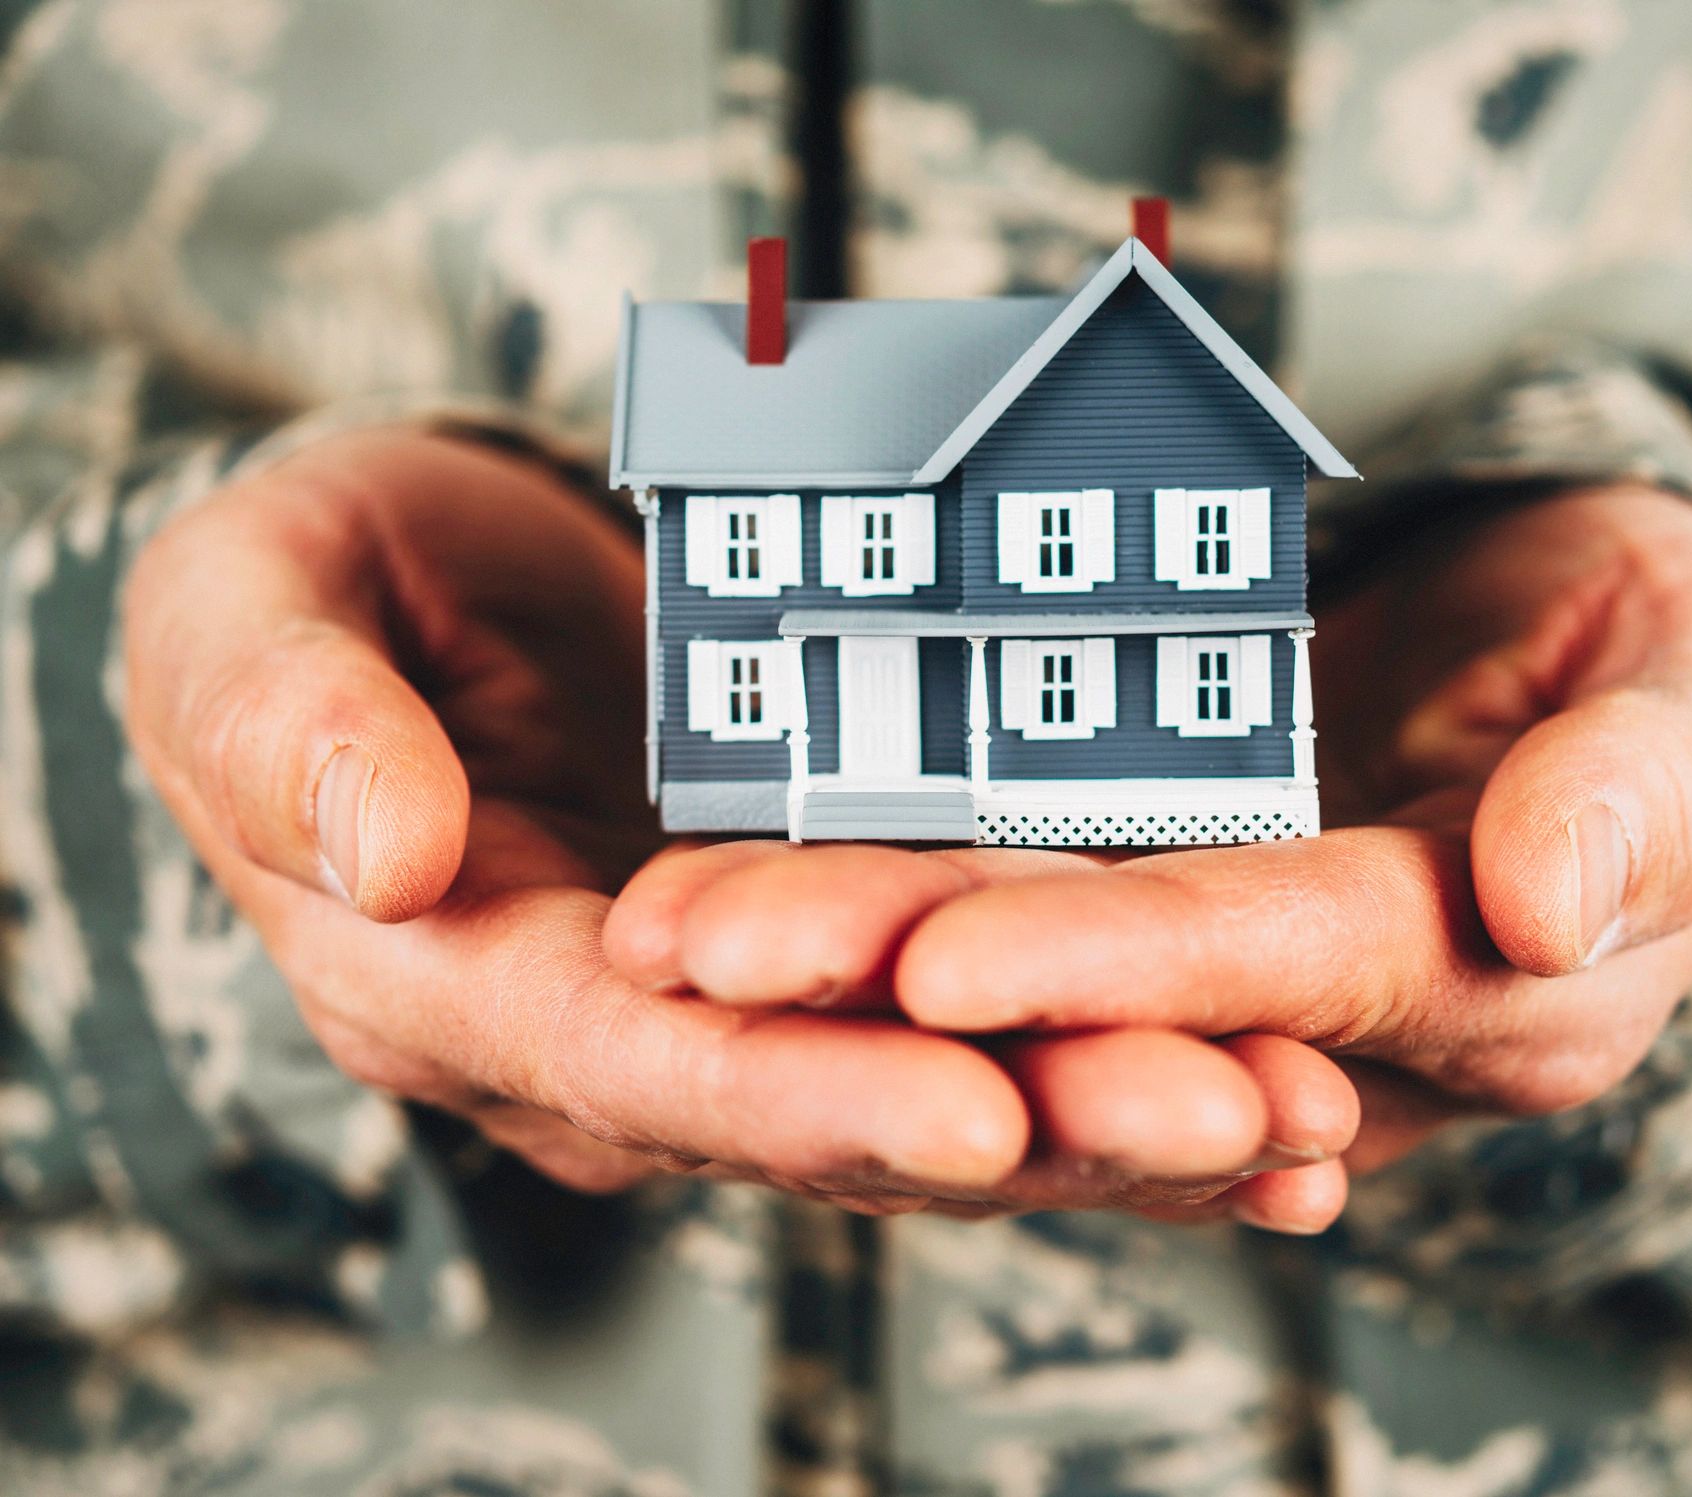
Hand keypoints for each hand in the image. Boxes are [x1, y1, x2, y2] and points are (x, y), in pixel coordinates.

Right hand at [124, 428, 1355, 1220]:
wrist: (409, 593)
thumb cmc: (316, 594)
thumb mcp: (247, 612)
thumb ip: (291, 730)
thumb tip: (385, 849)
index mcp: (465, 980)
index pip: (645, 1066)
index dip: (807, 1094)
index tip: (974, 1108)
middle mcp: (621, 1040)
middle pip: (842, 1114)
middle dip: (1043, 1126)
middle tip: (1244, 1122)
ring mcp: (746, 1007)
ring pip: (948, 1088)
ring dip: (1128, 1109)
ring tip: (1309, 1119)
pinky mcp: (842, 950)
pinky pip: (992, 1021)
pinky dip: (1127, 1051)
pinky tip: (1285, 1088)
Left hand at [605, 486, 1691, 1174]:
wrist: (1639, 668)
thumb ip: (1656, 796)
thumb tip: (1552, 900)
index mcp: (1493, 992)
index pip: (1277, 976)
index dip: (1108, 971)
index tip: (931, 964)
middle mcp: (1338, 1021)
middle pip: (1101, 1001)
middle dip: (891, 984)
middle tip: (686, 953)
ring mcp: (1237, 969)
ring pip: (1024, 975)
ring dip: (838, 953)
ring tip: (661, 930)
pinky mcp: (1170, 900)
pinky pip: (1016, 906)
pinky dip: (883, 900)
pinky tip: (739, 876)